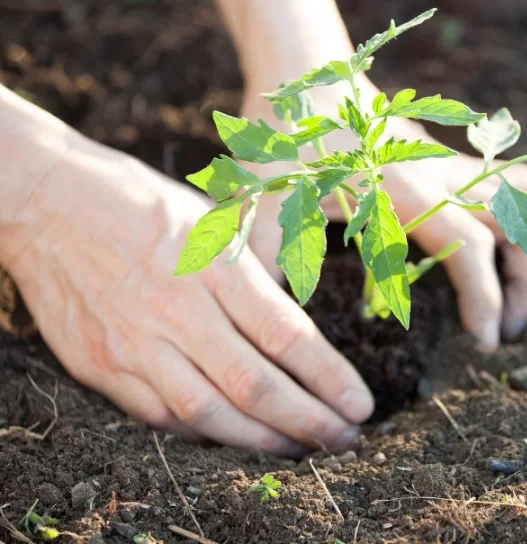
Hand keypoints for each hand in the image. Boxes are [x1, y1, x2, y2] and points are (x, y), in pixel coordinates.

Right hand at [0, 136, 372, 454]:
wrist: (44, 201)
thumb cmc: (141, 202)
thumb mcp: (213, 221)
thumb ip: (252, 278)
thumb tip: (295, 332)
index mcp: (214, 264)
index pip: (286, 335)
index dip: (329, 378)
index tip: (360, 405)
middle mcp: (177, 309)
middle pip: (254, 384)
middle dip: (309, 421)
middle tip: (345, 439)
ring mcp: (134, 342)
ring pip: (209, 412)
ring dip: (262, 440)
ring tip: (301, 447)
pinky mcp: (101, 365)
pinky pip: (161, 416)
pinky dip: (205, 434)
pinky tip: (236, 438)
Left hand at [241, 92, 526, 349]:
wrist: (303, 72)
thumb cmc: (281, 142)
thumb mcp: (266, 207)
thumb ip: (271, 265)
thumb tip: (271, 332)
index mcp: (403, 192)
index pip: (471, 248)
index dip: (485, 299)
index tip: (487, 344)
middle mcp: (440, 175)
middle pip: (517, 226)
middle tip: (507, 336)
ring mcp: (452, 163)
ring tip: (525, 299)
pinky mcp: (453, 159)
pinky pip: (514, 181)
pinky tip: (516, 250)